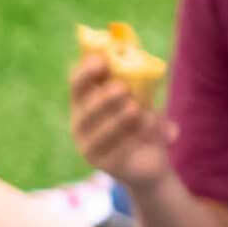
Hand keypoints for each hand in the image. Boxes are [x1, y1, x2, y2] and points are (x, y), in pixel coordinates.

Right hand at [66, 54, 170, 185]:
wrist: (149, 162)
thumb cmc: (143, 123)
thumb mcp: (145, 102)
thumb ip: (144, 87)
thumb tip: (150, 69)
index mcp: (85, 101)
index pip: (77, 84)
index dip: (86, 72)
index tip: (101, 61)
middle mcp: (81, 122)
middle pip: (86, 108)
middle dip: (103, 98)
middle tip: (121, 88)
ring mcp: (88, 145)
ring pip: (99, 132)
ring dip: (117, 119)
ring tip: (134, 109)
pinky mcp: (102, 164)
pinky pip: (116, 151)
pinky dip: (133, 139)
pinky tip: (148, 127)